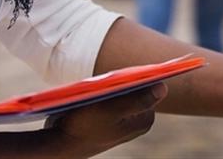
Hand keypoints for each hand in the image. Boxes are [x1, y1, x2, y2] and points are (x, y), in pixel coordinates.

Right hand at [46, 82, 165, 156]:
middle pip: (137, 88)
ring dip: (113, 86)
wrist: (59, 145)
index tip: (120, 76)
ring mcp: (125, 121)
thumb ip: (139, 100)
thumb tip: (164, 87)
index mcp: (145, 120)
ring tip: (97, 92)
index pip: (150, 87)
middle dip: (124, 82)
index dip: (136, 76)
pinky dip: (106, 93)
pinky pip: (114, 98)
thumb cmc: (83, 127)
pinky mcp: (112, 119)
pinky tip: (93, 97)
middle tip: (105, 85)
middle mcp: (138, 122)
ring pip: (124, 92)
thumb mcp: (112, 111)